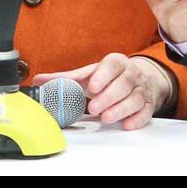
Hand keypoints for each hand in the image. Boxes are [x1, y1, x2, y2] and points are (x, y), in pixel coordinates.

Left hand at [35, 53, 173, 129]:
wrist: (136, 80)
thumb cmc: (108, 78)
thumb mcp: (88, 75)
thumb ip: (65, 79)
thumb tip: (39, 80)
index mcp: (116, 63)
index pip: (112, 64)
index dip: (103, 75)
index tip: (92, 87)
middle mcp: (131, 74)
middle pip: (124, 83)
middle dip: (109, 97)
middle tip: (93, 108)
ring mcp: (141, 89)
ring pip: (136, 98)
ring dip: (121, 109)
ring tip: (106, 118)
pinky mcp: (148, 104)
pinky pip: (146, 112)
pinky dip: (137, 119)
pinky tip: (127, 124)